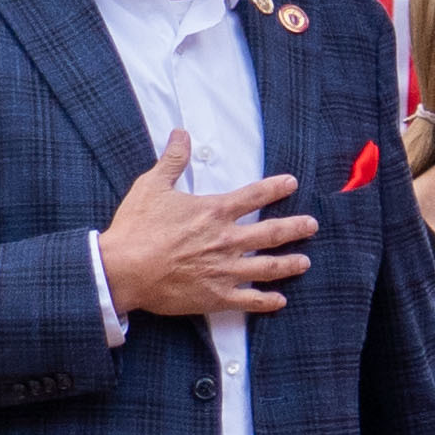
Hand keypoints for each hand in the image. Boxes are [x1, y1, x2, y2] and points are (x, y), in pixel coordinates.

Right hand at [100, 139, 316, 320]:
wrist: (122, 270)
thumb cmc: (136, 228)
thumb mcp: (152, 185)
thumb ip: (173, 159)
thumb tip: (181, 133)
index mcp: (214, 211)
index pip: (255, 195)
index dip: (277, 188)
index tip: (292, 183)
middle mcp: (226, 240)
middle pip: (272, 232)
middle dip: (296, 227)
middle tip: (312, 225)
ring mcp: (225, 270)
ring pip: (268, 267)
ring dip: (290, 264)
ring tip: (305, 261)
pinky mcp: (216, 296)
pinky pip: (250, 300)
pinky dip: (267, 301)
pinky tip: (279, 300)